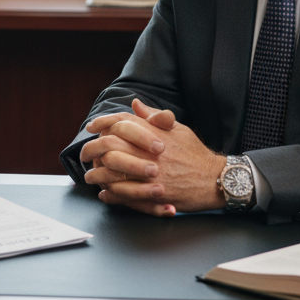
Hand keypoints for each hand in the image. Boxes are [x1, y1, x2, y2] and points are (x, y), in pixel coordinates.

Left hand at [82, 99, 226, 215]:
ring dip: (97, 174)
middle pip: (111, 145)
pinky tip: (105, 193)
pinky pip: (125, 194)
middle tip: (85, 154)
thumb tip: (135, 104)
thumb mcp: (178, 129)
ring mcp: (151, 173)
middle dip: (92, 149)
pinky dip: (111, 194)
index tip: (92, 127)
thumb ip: (154, 117)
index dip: (103, 123)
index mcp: (154, 133)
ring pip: (113, 172)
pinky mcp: (153, 194)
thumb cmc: (196, 154)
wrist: (215, 179)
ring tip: (90, 177)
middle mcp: (150, 151)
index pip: (122, 122)